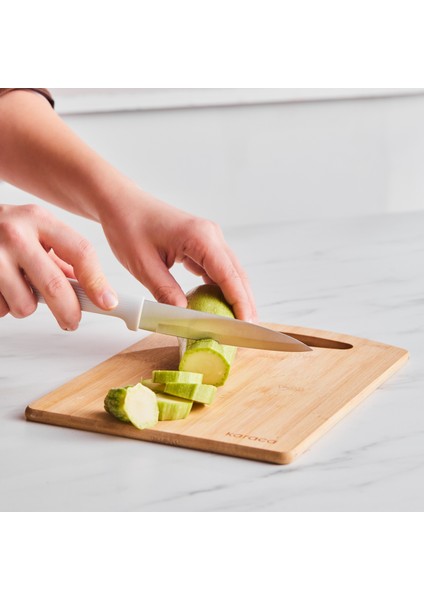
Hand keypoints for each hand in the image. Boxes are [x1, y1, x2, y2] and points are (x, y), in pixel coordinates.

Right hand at [0, 203, 116, 329]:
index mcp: (39, 219)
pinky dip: (3, 305)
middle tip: (71, 321)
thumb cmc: (4, 232)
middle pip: (55, 285)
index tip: (107, 302)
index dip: (97, 282)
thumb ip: (62, 259)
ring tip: (17, 289)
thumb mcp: (35, 232)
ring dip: (26, 307)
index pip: (80, 252)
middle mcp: (15, 233)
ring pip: (25, 305)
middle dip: (69, 311)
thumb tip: (93, 293)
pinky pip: (1, 309)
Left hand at [99, 186, 256, 320]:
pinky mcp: (202, 244)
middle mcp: (211, 235)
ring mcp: (209, 239)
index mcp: (200, 237)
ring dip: (235, 297)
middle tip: (245, 333)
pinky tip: (221, 307)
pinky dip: (222, 289)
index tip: (246, 325)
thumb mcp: (143, 265)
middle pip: (237, 275)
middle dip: (244, 303)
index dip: (240, 302)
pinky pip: (219, 270)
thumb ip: (165, 292)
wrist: (121, 204)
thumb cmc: (129, 227)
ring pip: (231, 273)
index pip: (228, 275)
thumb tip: (185, 316)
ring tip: (236, 324)